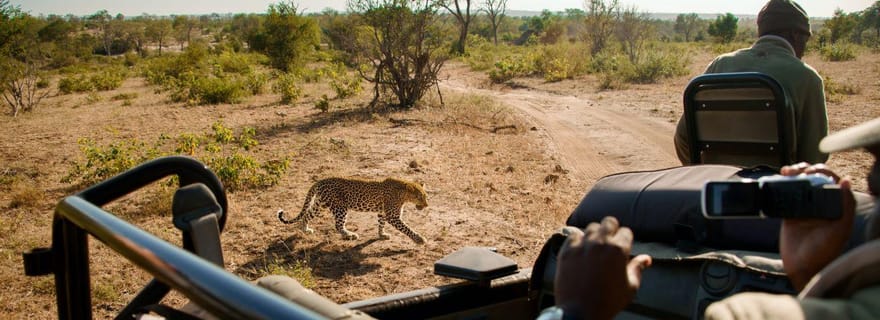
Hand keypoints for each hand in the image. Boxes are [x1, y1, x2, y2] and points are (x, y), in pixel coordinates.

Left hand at [553, 217, 651, 319]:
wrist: (580, 312)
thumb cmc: (609, 302)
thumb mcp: (630, 287)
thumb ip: (637, 268)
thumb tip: (647, 258)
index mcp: (618, 250)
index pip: (626, 231)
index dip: (626, 240)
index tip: (623, 248)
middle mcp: (600, 243)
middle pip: (609, 221)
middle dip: (612, 230)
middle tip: (610, 242)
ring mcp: (581, 245)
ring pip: (591, 227)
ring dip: (595, 234)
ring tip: (595, 247)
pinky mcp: (566, 251)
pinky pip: (573, 236)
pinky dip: (578, 241)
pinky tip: (581, 251)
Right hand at [779, 163, 855, 290]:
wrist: (803, 268)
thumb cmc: (825, 252)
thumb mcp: (841, 229)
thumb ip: (846, 206)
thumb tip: (846, 181)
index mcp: (835, 206)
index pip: (831, 181)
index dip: (822, 171)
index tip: (811, 170)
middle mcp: (820, 206)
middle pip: (813, 179)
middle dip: (805, 169)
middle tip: (796, 170)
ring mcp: (804, 209)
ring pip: (799, 185)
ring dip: (793, 174)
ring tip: (786, 172)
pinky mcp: (788, 215)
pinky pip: (784, 196)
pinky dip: (780, 187)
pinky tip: (778, 181)